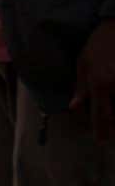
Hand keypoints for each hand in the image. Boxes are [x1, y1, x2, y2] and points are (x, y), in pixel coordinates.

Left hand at [70, 19, 114, 142]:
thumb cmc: (98, 44)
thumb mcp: (83, 63)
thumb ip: (80, 87)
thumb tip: (74, 107)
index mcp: (99, 83)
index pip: (101, 114)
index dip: (101, 130)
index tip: (101, 141)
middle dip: (114, 128)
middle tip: (109, 137)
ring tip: (110, 124)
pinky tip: (113, 107)